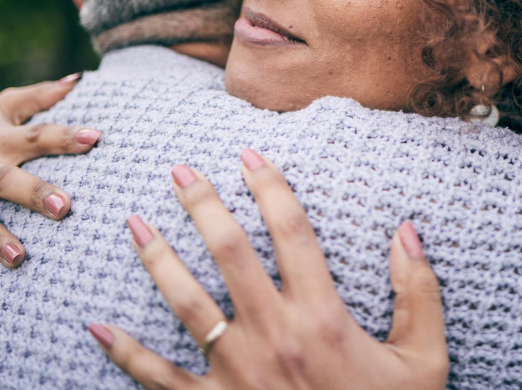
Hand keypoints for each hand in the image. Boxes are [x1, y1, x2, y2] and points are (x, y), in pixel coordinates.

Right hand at [0, 74, 101, 325]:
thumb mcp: (5, 108)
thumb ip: (42, 96)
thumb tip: (80, 78)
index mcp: (0, 141)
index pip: (37, 136)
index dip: (65, 136)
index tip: (96, 137)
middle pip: (6, 180)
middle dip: (33, 193)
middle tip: (64, 207)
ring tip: (18, 257)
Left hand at [88, 149, 448, 389]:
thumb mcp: (424, 362)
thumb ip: (417, 294)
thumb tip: (406, 232)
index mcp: (323, 317)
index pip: (293, 232)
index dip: (270, 187)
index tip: (250, 154)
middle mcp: (274, 335)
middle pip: (230, 252)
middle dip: (202, 205)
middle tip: (180, 170)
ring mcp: (237, 373)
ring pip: (187, 302)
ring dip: (158, 258)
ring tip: (135, 223)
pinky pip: (159, 378)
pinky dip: (126, 354)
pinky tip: (97, 326)